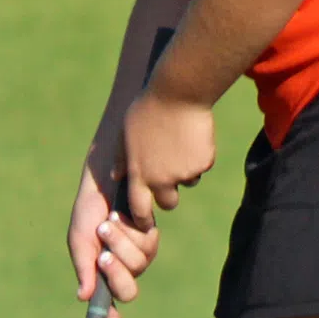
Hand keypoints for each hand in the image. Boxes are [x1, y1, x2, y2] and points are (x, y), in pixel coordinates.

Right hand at [68, 162, 159, 317]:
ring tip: (108, 221)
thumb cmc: (89, 207)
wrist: (107, 176)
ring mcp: (137, 253)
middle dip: (115, 273)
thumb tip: (83, 297)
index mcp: (100, 272)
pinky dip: (131, 230)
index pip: (108, 303)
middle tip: (103, 256)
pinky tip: (121, 214)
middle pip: (127, 291)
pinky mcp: (150, 237)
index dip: (109, 317)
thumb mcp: (81, 237)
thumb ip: (84, 267)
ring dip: (120, 243)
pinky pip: (147, 245)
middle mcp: (121, 267)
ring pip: (137, 265)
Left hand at [121, 88, 215, 223]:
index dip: (142, 220)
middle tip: (170, 180)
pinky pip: (202, 166)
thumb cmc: (148, 108)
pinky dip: (200, 155)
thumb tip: (115, 177)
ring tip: (180, 144)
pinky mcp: (203, 163)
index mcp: (139, 172)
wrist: (178, 93)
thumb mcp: (126, 132)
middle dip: (170, 196)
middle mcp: (161, 178)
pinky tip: (193, 134)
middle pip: (168, 203)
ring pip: (188, 182)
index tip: (146, 223)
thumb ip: (121, 158)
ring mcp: (183, 172)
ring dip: (186, 171)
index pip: (138, 209)